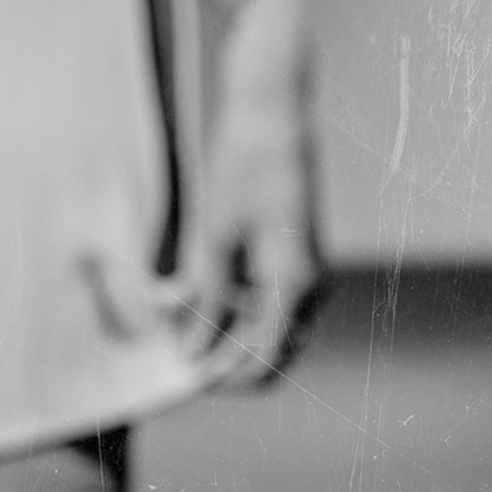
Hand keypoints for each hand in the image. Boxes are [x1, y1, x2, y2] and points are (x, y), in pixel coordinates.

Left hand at [185, 85, 323, 391]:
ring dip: (229, 332)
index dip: (222, 377)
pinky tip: (199, 292)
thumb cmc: (243, 166)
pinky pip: (272, 302)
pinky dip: (238, 306)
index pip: (262, 360)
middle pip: (272, 353)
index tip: (183, 375)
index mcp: (295, 285)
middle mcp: (313, 288)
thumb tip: (192, 353)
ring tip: (179, 318)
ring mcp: (311, 274)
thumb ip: (205, 299)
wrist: (274, 113)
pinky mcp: (301, 259)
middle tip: (178, 351)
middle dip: (225, 359)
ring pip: (271, 330)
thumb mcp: (214, 234)